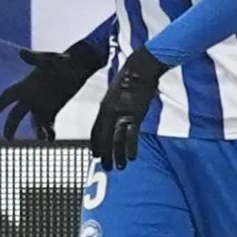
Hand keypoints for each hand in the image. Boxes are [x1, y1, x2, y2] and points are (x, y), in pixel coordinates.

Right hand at [0, 39, 108, 139]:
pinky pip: (48, 124)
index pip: (9, 95)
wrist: (79, 65)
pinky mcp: (54, 109)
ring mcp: (42, 104)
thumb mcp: (50, 59)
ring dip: (37, 131)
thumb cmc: (63, 60)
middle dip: (11, 125)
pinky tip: (52, 138)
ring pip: (35, 122)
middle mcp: (32, 97)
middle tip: (8, 138)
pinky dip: (49, 131)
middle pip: (17, 114)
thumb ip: (35, 58)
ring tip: (43, 137)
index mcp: (27, 85)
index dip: (0, 102)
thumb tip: (21, 52)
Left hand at [89, 47, 163, 168]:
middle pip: (103, 139)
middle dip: (104, 155)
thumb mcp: (116, 92)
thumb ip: (113, 104)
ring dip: (117, 156)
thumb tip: (115, 114)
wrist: (140, 68)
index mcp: (104, 107)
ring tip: (120, 167)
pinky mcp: (135, 115)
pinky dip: (130, 148)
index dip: (95, 145)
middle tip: (106, 167)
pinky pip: (131, 136)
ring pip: (116, 140)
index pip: (95, 131)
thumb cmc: (130, 77)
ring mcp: (122, 114)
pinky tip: (132, 158)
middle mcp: (110, 113)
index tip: (96, 156)